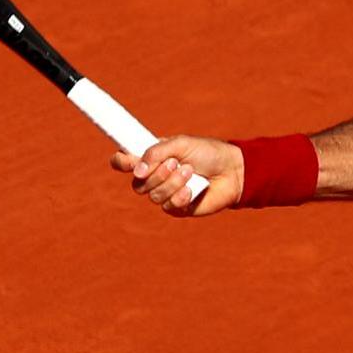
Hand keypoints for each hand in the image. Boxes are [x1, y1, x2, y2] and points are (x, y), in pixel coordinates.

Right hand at [110, 135, 241, 215]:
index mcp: (151, 158)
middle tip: (175, 162)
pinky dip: (180, 196)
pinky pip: (168, 206)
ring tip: (190, 172)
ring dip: (172, 182)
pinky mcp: (178, 208)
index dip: (121, 162)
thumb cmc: (207, 153)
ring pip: (153, 195)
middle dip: (156, 174)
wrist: (232, 171)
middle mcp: (154, 177)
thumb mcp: (180, 144)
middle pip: (137, 184)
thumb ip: (156, 152)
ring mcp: (165, 194)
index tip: (128, 160)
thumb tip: (137, 170)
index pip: (124, 163)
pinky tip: (192, 190)